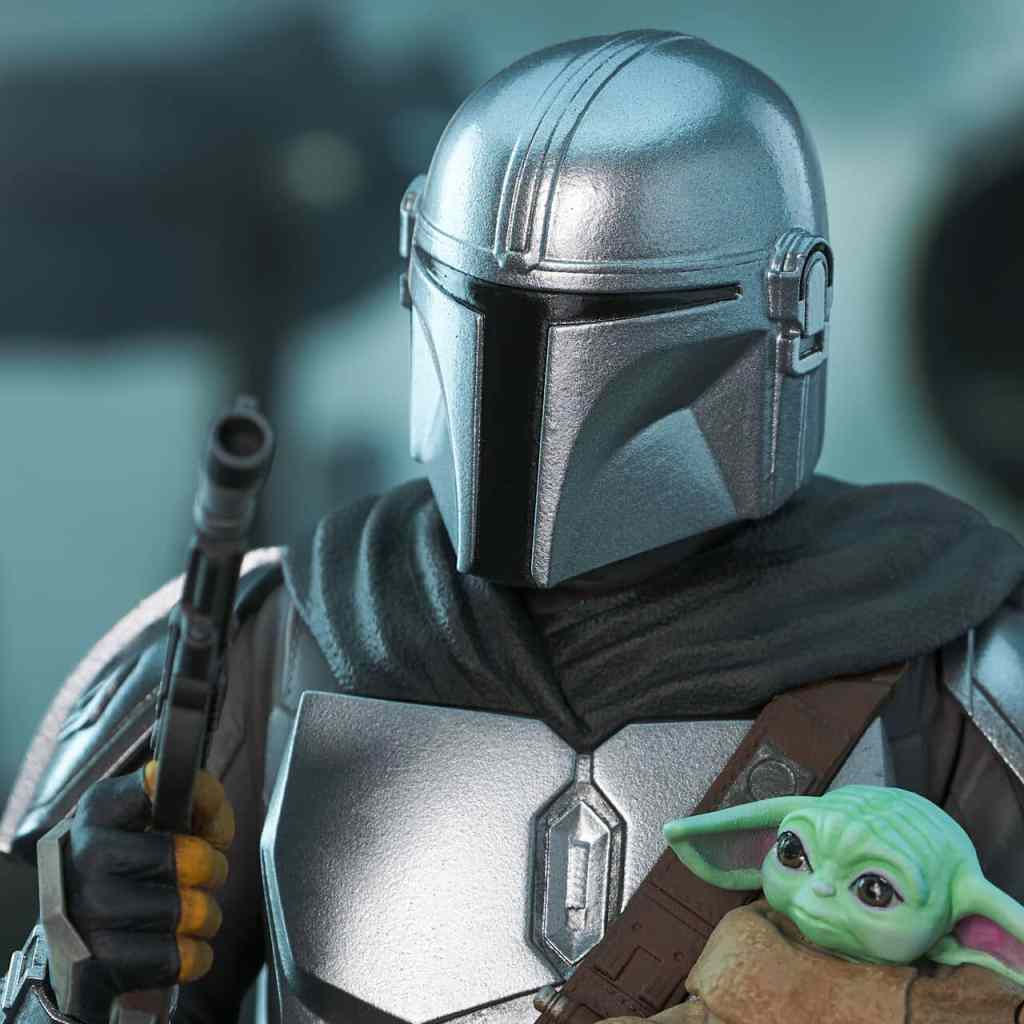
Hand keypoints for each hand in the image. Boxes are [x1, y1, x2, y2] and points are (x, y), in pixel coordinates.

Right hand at [64, 760, 233, 1000]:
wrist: (75, 929)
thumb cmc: (131, 862)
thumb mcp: (154, 817)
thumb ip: (198, 804)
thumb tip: (216, 820)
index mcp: (101, 809)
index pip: (164, 783)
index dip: (206, 799)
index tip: (210, 817)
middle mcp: (87, 854)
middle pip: (193, 858)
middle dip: (213, 868)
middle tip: (204, 873)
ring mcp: (88, 909)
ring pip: (191, 910)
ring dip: (206, 914)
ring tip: (190, 909)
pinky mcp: (99, 960)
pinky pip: (179, 956)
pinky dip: (194, 953)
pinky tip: (179, 942)